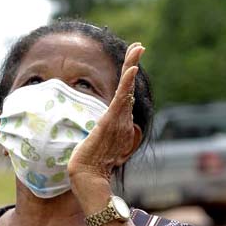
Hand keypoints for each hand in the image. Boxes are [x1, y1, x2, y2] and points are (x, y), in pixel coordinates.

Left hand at [69, 42, 144, 199]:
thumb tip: (87, 134)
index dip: (127, 81)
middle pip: (127, 89)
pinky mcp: (110, 123)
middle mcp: (122, 122)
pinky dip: (126, 82)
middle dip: (132, 65)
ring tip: (137, 48)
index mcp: (117, 126)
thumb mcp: (90, 147)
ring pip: (126, 89)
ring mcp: (117, 122)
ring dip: (131, 66)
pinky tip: (131, 67)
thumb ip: (92, 138)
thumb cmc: (86, 168)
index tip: (130, 65)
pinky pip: (120, 99)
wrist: (87, 179)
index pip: (122, 98)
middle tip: (138, 46)